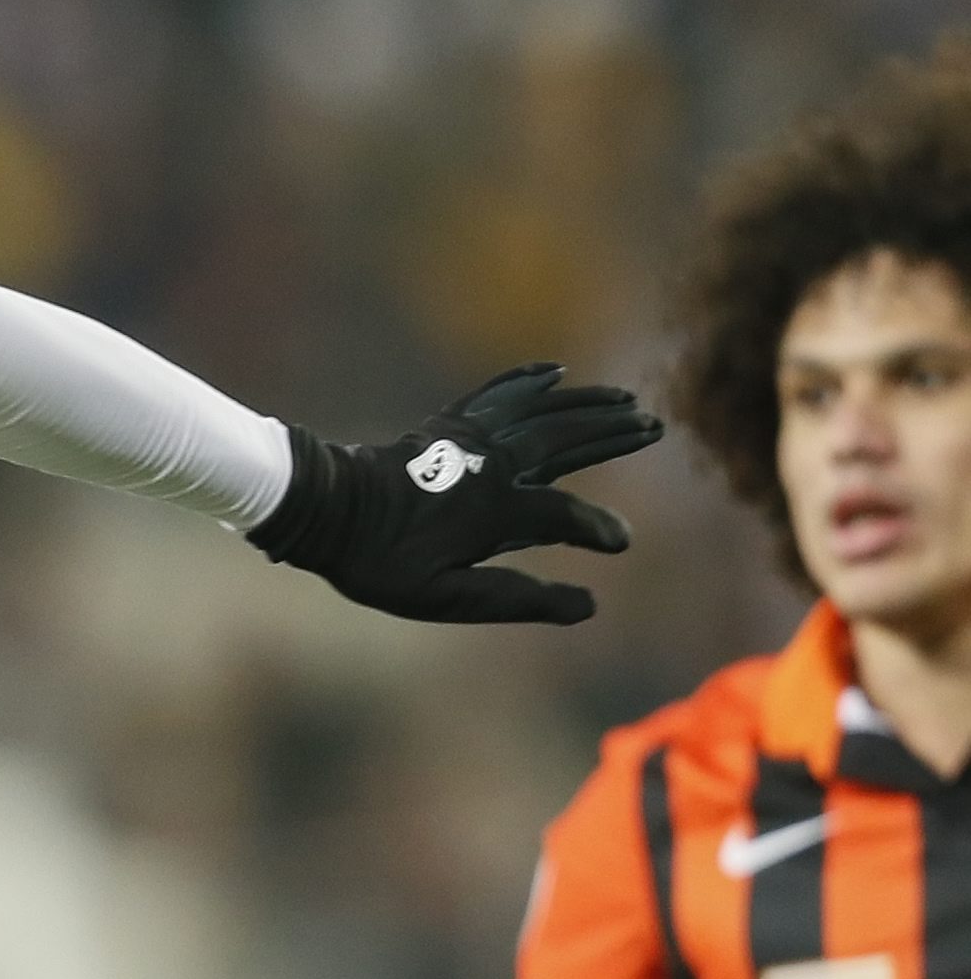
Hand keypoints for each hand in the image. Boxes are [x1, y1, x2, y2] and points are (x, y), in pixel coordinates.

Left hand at [250, 363, 659, 623]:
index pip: (565, 516)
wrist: (324, 510)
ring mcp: (469, 438)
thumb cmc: (379, 562)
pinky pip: (497, 395)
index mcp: (496, 509)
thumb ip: (516, 599)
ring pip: (541, 412)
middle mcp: (491, 464)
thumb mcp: (445, 597)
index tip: (620, 542)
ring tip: (626, 399)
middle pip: (565, 442)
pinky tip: (553, 371)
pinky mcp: (446, 426)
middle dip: (611, 435)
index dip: (597, 529)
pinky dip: (528, 381)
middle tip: (655, 427)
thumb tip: (587, 606)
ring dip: (585, 405)